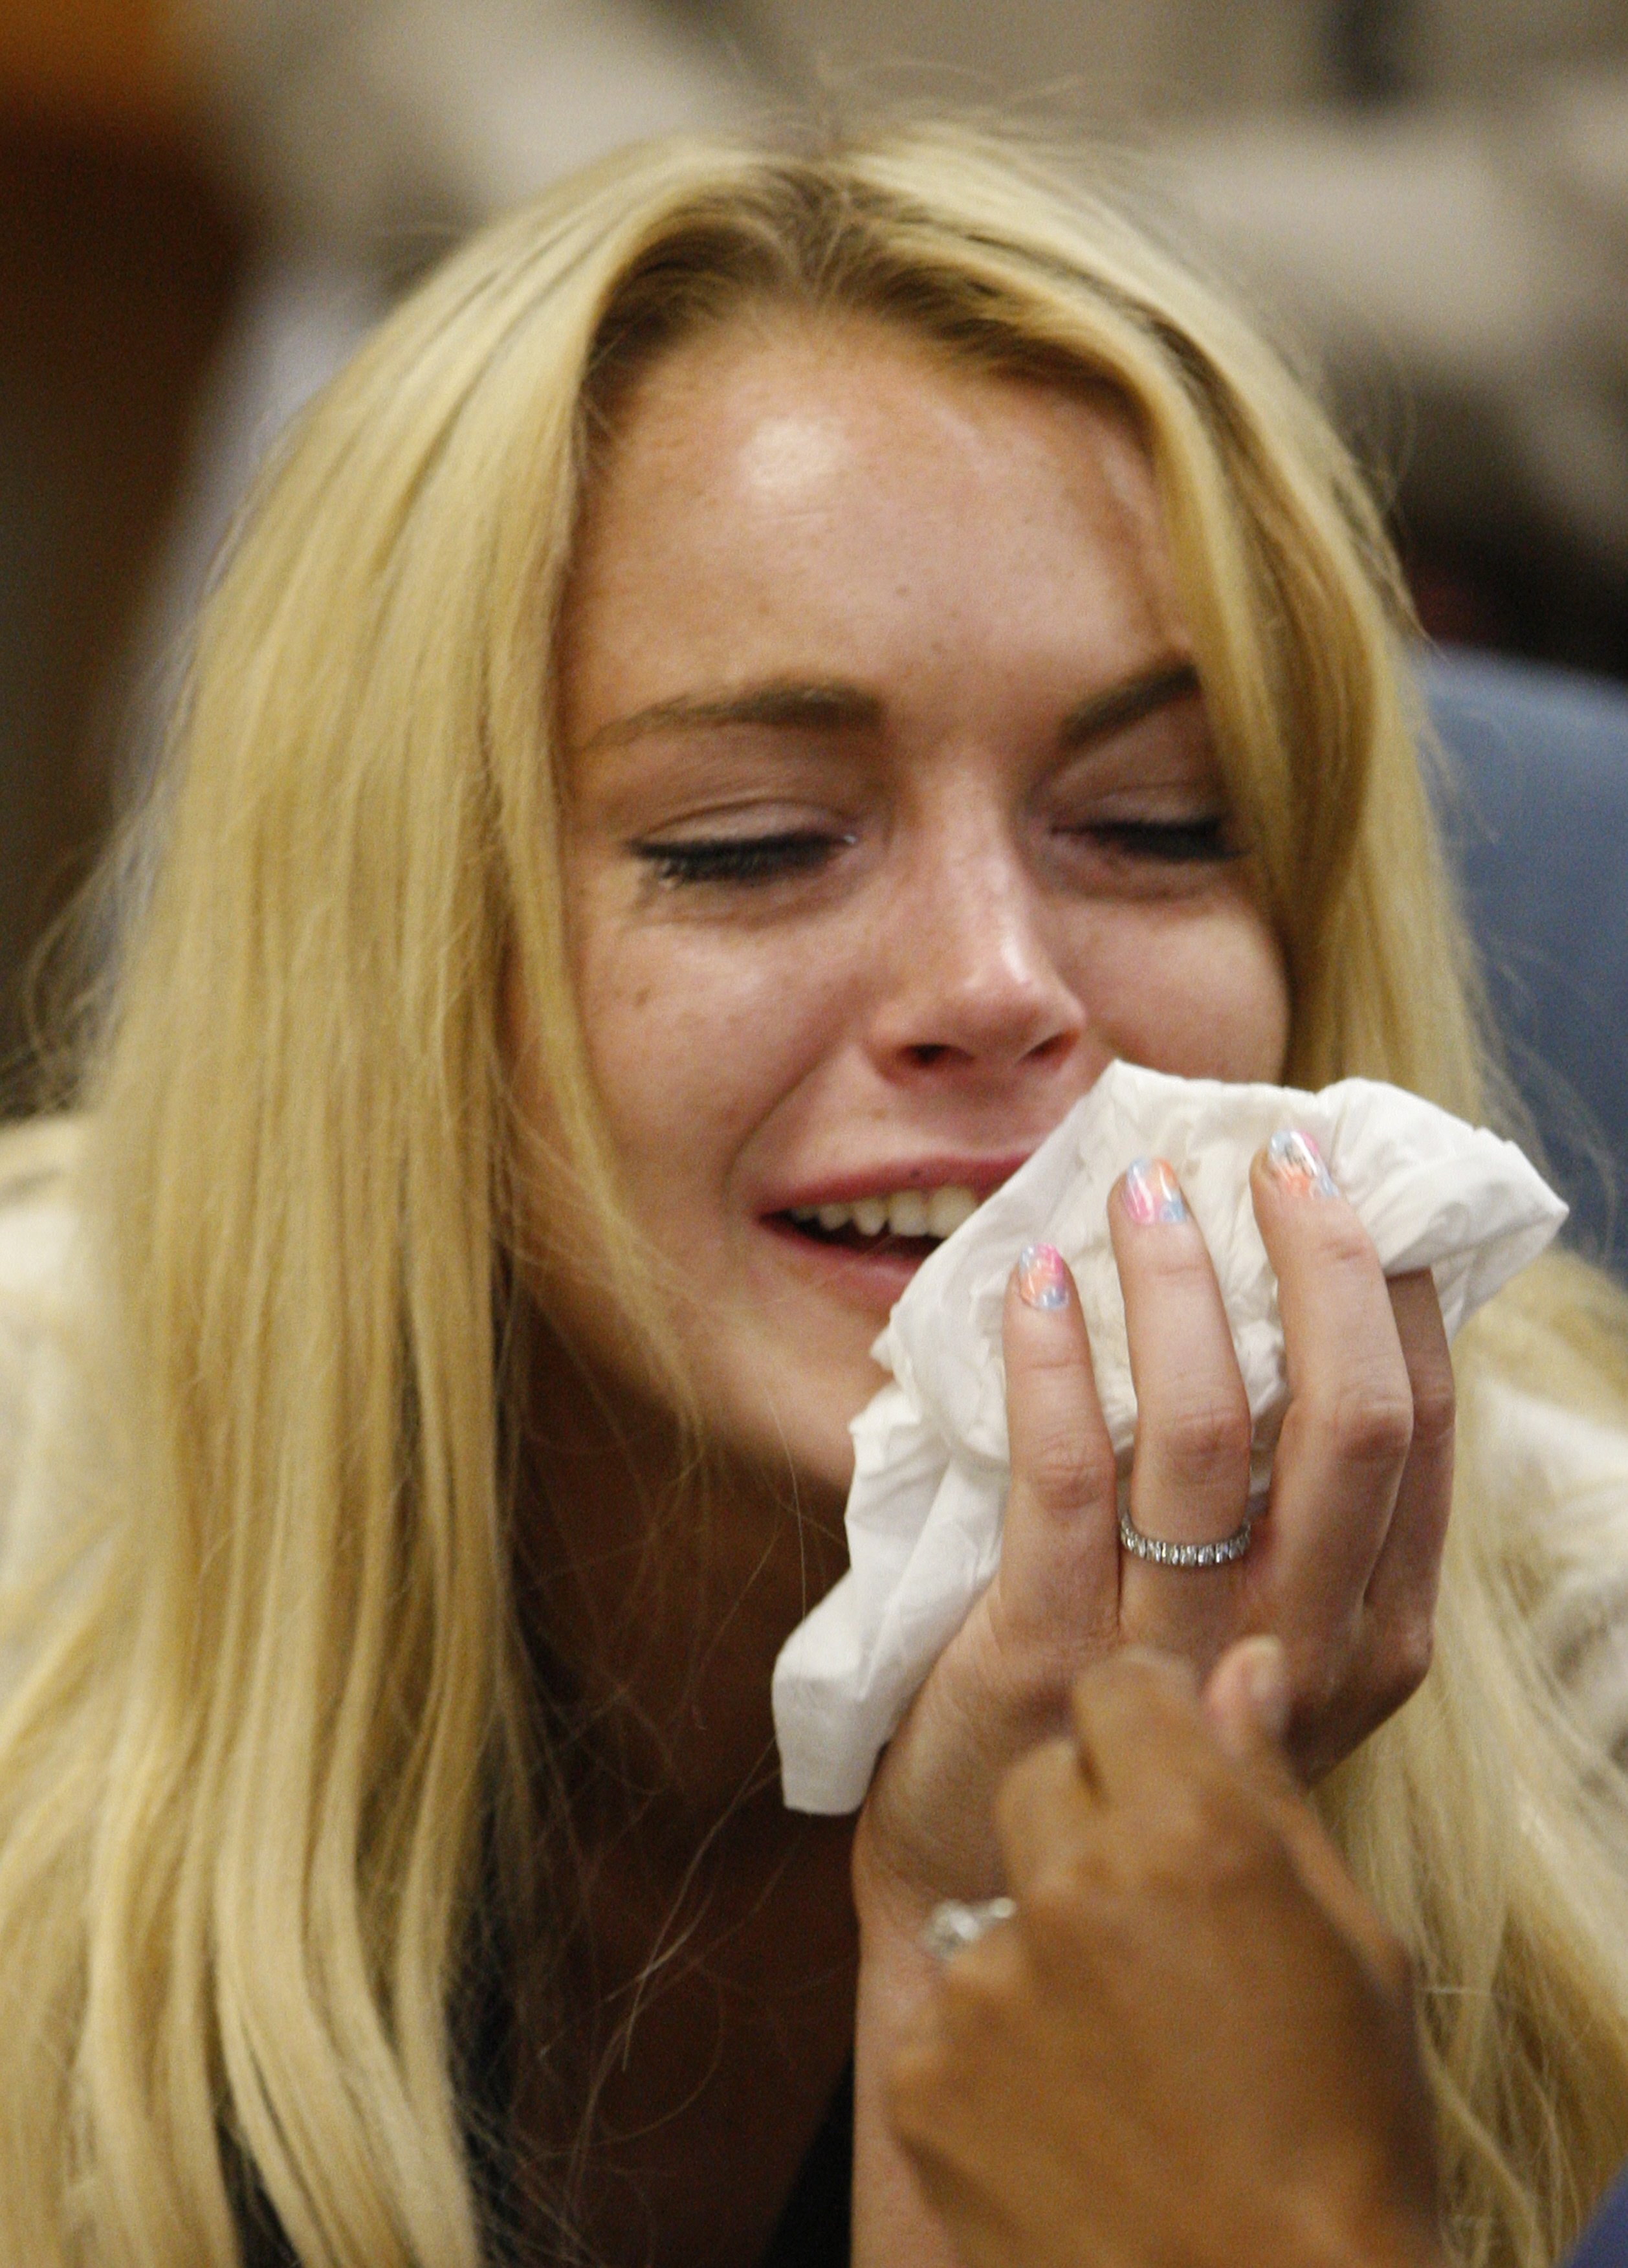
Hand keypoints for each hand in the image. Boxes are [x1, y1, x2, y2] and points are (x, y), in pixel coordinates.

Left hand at [855, 1135, 1454, 1924]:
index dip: (1390, 1290)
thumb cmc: (1126, 1720)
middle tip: (1274, 1151)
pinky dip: (1052, 1357)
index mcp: (1369, 1636)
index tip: (1340, 1184)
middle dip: (1322, 1261)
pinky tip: (1034, 1279)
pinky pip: (1065, 1475)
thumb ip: (1278, 1509)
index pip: (1420, 1429)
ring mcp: (1178, 1661)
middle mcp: (1298, 1652)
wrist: (987, 1883)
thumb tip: (1273, 1305)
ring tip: (1139, 1190)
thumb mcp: (1243, 1631)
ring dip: (1174, 1284)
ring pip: (1207, 1431)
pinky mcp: (1050, 1661)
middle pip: (1350, 1419)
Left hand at [887, 1643, 1445, 2267]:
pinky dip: (997, 2053)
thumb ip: (1274, 1790)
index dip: (1147, 1720)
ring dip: (1044, 1949)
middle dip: (1091, 1824)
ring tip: (1123, 2051)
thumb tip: (1247, 1666)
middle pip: (1041, 1781)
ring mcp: (985, 1987)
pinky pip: (950, 2014)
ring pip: (996, 1903)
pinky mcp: (925, 2078)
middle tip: (1156, 1929)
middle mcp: (1070, 1888)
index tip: (1167, 1764)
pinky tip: (1069, 2116)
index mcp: (1190, 1837)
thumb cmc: (1342, 2148)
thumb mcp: (1356, 1953)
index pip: (1117, 1687)